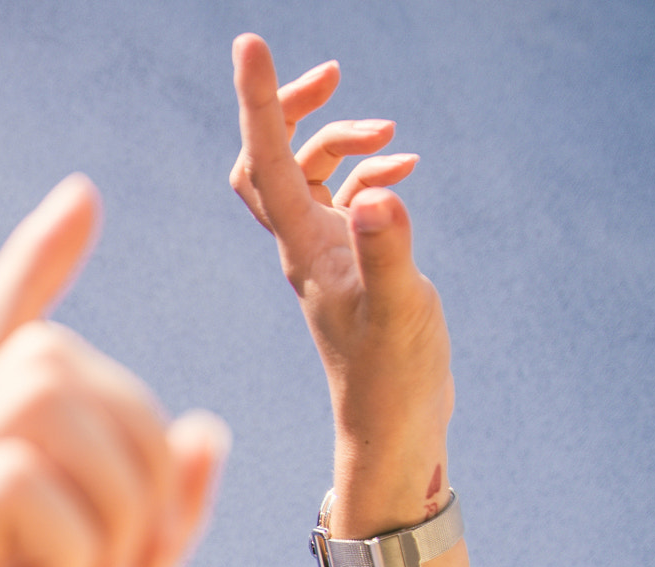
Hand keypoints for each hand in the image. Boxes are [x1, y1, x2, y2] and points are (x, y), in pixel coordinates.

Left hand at [230, 33, 454, 535]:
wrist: (391, 436)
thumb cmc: (393, 383)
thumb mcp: (401, 312)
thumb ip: (391, 252)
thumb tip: (379, 196)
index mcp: (303, 248)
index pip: (264, 158)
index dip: (258, 99)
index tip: (252, 42)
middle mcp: (302, 247)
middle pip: (267, 159)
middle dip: (292, 109)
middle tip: (337, 76)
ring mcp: (323, 258)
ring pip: (304, 177)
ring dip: (340, 140)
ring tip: (393, 137)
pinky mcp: (348, 270)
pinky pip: (340, 202)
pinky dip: (364, 172)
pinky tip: (403, 170)